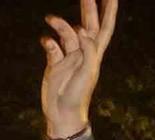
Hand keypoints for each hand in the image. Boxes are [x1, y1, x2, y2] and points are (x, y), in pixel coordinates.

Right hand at [40, 0, 118, 139]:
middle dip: (88, 9)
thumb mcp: (88, 71)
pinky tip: (45, 40)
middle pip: (88, 25)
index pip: (105, 27)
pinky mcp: (54, 63)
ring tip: (50, 18)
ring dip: (59, 25)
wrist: (63, 113)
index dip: (110, 12)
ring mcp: (68, 56)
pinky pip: (52, 46)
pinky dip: (48, 42)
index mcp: (95, 53)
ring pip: (66, 34)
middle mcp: (83, 52)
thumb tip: (82, 30)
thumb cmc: (79, 94)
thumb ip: (88, 49)